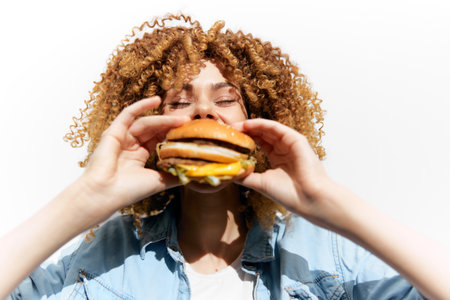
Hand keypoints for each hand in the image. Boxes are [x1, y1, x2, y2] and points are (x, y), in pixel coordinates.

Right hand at [78, 96, 187, 220]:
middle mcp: (129, 146)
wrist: (104, 194)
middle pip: (154, 130)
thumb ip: (173, 176)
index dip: (173, 134)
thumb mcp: (157, 182)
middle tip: (188, 122)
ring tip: (180, 118)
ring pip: (145, 123)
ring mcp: (121, 138)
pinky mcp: (113, 132)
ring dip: (163, 119)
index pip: (158, 139)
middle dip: (171, 125)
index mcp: (137, 157)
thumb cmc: (127, 191)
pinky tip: (156, 100)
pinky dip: (141, 106)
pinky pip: (128, 114)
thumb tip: (192, 174)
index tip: (189, 132)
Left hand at [233, 119, 334, 221]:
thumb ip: (246, 176)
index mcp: (277, 158)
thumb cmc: (288, 194)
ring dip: (250, 125)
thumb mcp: (261, 183)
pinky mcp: (296, 139)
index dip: (243, 139)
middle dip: (244, 130)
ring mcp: (290, 143)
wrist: (309, 199)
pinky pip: (276, 127)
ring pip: (267, 129)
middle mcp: (284, 148)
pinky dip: (261, 124)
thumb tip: (229, 173)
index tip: (228, 139)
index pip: (258, 143)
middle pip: (261, 134)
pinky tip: (248, 124)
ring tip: (234, 126)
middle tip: (227, 130)